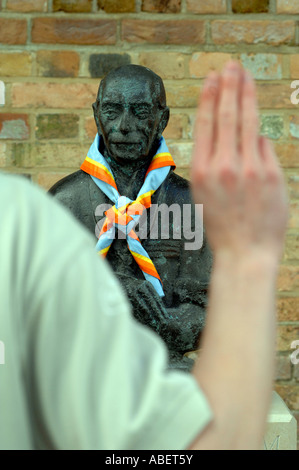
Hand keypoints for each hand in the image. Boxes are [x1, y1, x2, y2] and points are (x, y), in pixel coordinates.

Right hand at [191, 61, 287, 260]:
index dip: (211, 97)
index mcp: (202, 171)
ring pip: (248, 122)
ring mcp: (250, 169)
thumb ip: (213, 165)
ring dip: (247, 95)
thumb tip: (233, 139)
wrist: (244, 253)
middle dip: (230, 86)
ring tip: (245, 76)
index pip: (207, 124)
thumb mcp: (203, 196)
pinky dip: (259, 141)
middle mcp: (224, 166)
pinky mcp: (271, 175)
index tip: (214, 78)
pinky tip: (255, 136)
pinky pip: (264, 147)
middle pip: (228, 115)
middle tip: (232, 66)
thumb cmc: (222, 227)